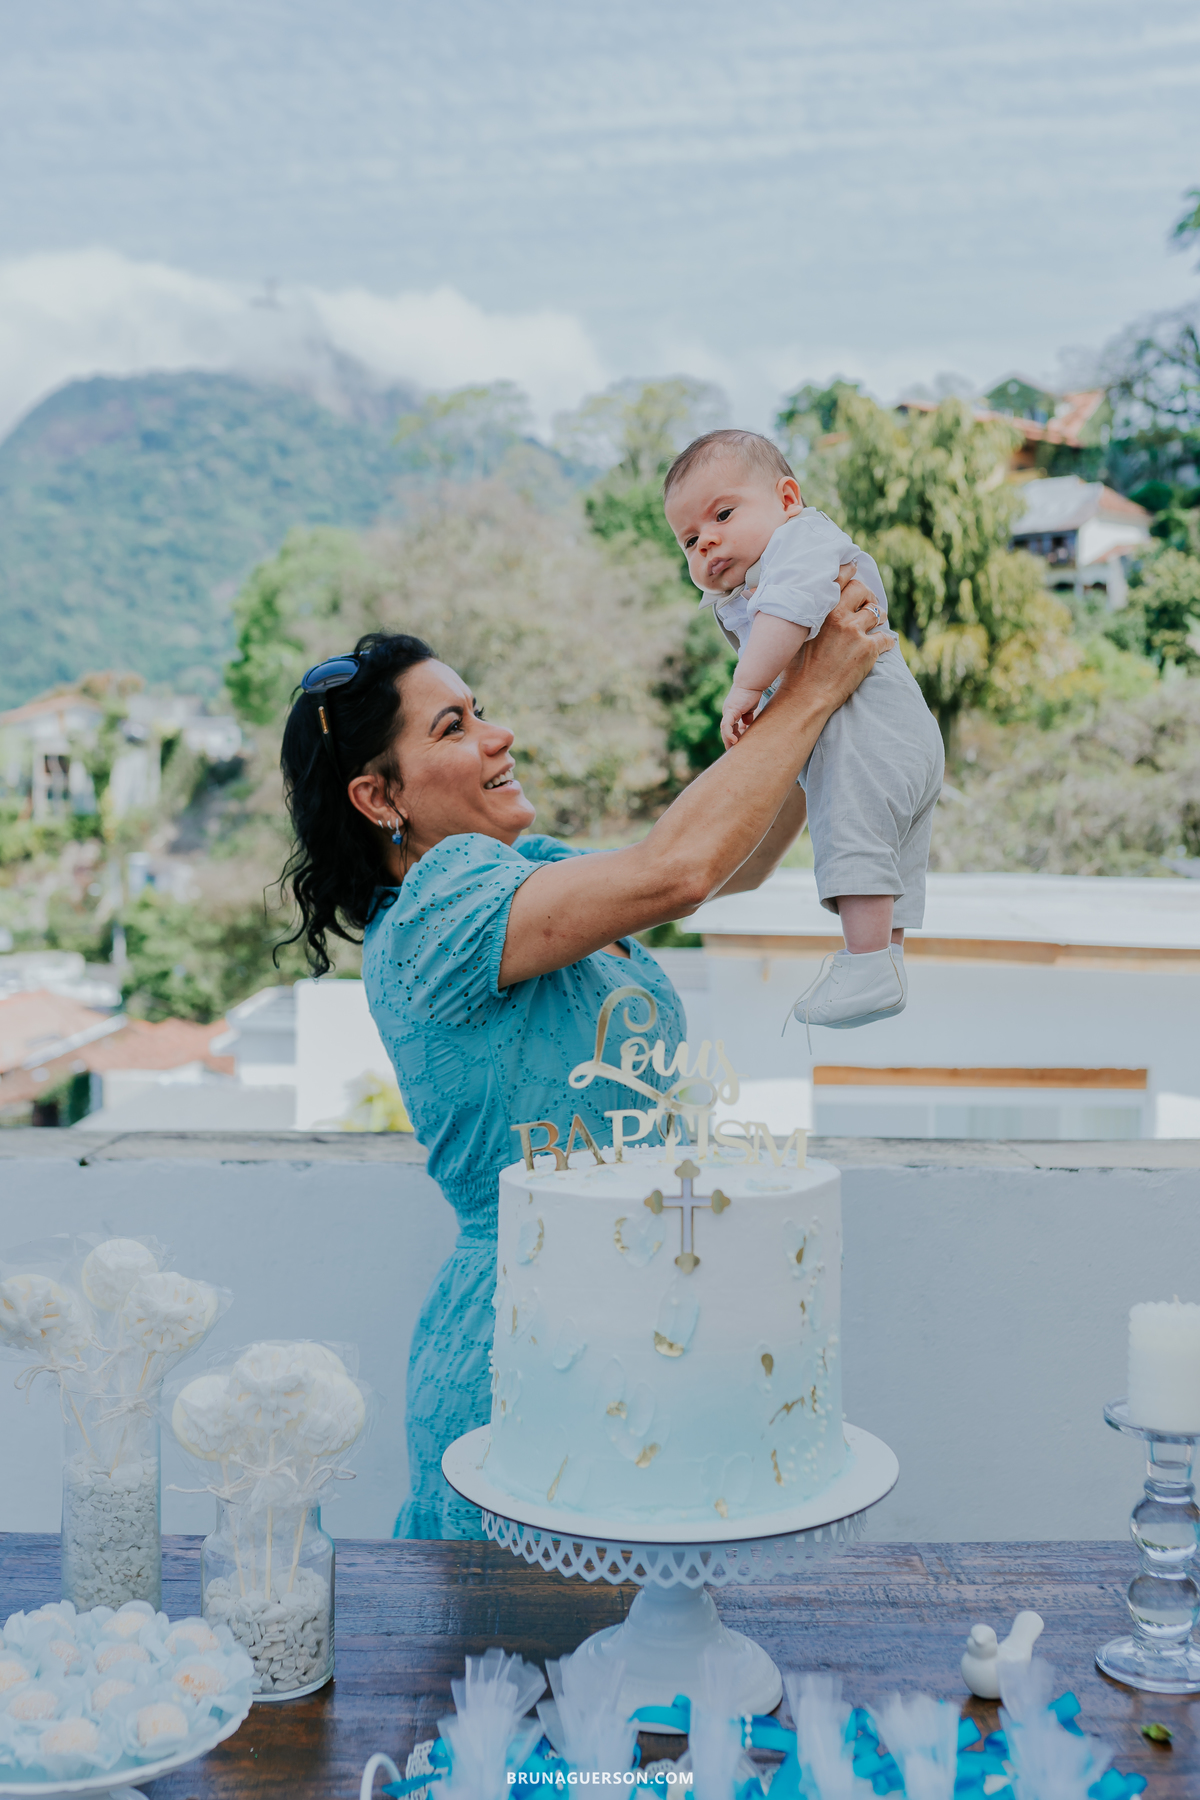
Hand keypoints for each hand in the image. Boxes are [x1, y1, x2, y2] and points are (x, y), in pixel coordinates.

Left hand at [720, 679, 764, 748]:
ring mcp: (727, 712)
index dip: (732, 737)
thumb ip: (747, 716)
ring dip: (728, 740)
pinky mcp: (731, 711)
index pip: (730, 728)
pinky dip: (729, 734)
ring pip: (725, 730)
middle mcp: (727, 713)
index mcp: (731, 713)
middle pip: (726, 731)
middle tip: (733, 753)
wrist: (751, 683)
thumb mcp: (749, 708)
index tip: (737, 747)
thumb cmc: (751, 693)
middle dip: (729, 742)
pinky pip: (727, 725)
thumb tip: (746, 724)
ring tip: (733, 749)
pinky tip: (735, 741)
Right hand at [780, 577, 893, 711]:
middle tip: (867, 603)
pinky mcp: (869, 650)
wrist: (805, 696)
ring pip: (877, 612)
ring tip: (876, 623)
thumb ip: (783, 612)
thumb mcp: (785, 635)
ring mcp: (855, 632)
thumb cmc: (792, 669)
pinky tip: (883, 645)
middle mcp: (839, 617)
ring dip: (879, 616)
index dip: (849, 571)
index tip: (854, 569)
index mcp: (819, 610)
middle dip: (867, 595)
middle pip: (862, 590)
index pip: (839, 579)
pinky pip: (886, 638)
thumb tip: (749, 590)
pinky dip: (887, 641)